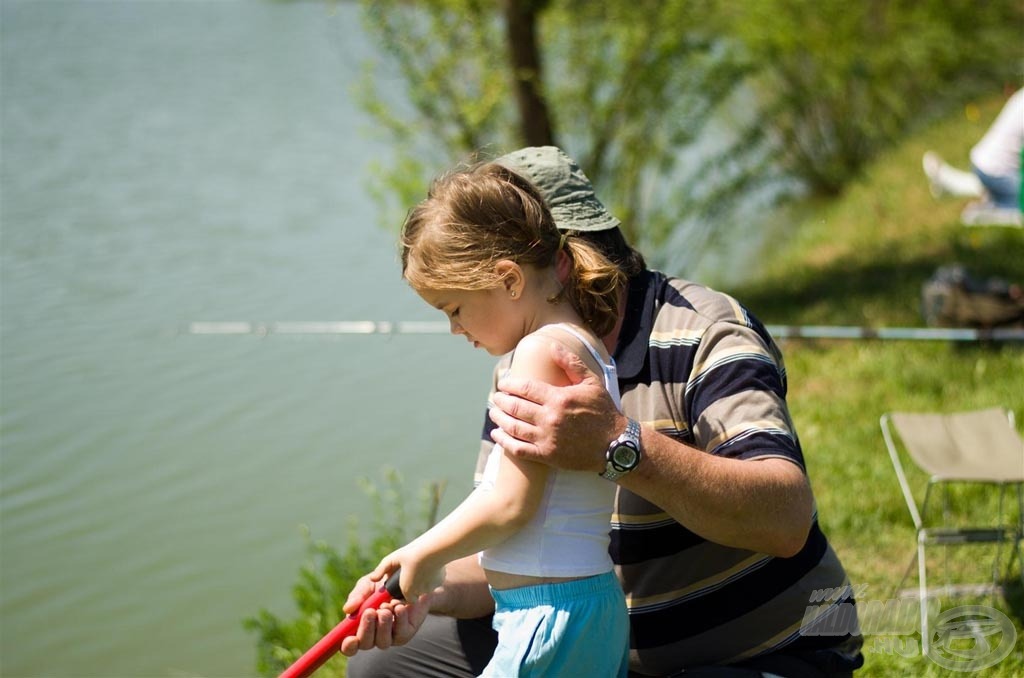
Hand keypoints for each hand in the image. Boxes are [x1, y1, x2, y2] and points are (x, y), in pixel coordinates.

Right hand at [339, 555, 437, 655]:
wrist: (413, 578)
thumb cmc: (385, 582)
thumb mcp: (368, 584)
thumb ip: (358, 596)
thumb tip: (348, 609)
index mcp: (359, 625)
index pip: (349, 645)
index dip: (347, 646)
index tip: (350, 638)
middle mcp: (373, 634)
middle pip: (365, 644)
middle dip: (366, 629)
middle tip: (370, 611)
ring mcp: (390, 636)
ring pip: (383, 642)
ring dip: (383, 625)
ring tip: (386, 607)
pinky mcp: (406, 633)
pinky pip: (400, 633)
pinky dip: (398, 619)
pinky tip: (399, 606)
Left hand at [368, 548, 444, 600]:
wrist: (434, 548)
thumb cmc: (411, 553)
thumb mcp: (392, 559)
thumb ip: (381, 570)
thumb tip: (372, 578)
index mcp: (407, 590)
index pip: (405, 599)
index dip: (403, 593)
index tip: (402, 583)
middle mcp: (419, 592)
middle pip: (415, 593)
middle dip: (413, 586)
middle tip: (411, 572)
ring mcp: (431, 587)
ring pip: (425, 587)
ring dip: (422, 581)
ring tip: (419, 567)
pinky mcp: (440, 581)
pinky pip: (434, 581)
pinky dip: (432, 576)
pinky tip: (429, 566)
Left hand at [489, 341, 623, 471]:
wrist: (615, 445)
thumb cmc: (603, 411)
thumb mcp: (591, 382)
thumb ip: (571, 363)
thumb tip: (551, 347)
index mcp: (559, 398)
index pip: (525, 388)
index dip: (510, 384)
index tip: (503, 383)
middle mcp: (550, 418)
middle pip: (515, 407)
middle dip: (501, 401)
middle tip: (496, 398)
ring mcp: (547, 438)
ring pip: (513, 427)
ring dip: (499, 418)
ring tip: (494, 413)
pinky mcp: (547, 456)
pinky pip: (518, 449)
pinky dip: (504, 441)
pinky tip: (497, 434)